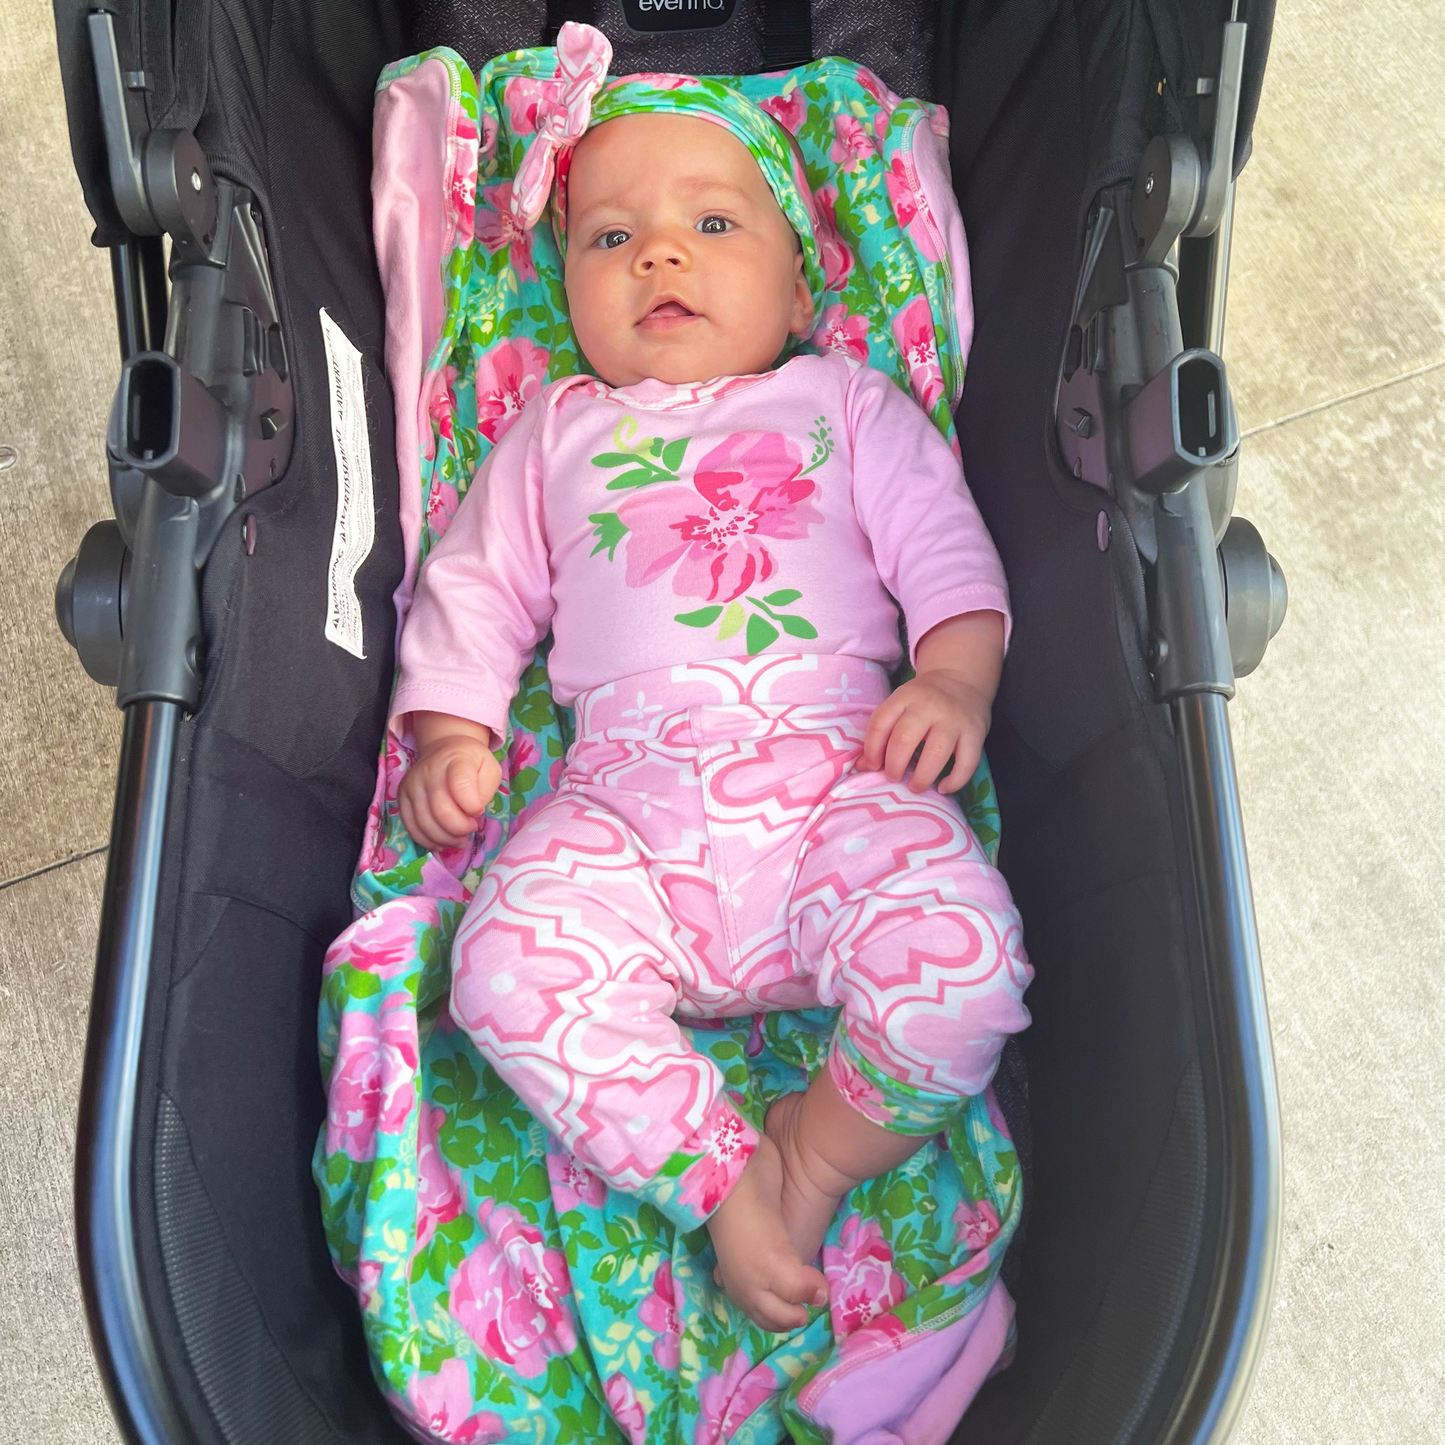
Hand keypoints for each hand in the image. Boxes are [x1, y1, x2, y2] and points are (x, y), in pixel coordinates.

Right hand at [398, 723, 501, 851]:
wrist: (443, 749)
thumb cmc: (471, 762)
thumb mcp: (490, 769)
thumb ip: (485, 791)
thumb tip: (471, 813)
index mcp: (456, 761)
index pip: (461, 786)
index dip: (473, 807)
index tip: (478, 811)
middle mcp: (429, 771)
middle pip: (441, 812)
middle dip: (460, 829)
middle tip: (470, 829)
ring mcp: (412, 785)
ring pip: (425, 824)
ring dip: (445, 839)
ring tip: (459, 839)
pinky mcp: (402, 797)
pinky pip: (411, 827)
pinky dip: (428, 840)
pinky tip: (442, 841)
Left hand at [861, 668, 991, 793]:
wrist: (961, 678)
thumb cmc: (924, 699)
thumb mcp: (899, 705)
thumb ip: (881, 732)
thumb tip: (862, 766)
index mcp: (905, 696)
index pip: (880, 723)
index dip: (871, 749)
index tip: (873, 766)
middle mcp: (929, 706)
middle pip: (905, 738)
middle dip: (894, 765)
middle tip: (893, 778)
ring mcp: (954, 719)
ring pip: (936, 752)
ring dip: (922, 777)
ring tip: (915, 787)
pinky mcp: (976, 732)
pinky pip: (967, 762)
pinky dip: (954, 781)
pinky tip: (943, 788)